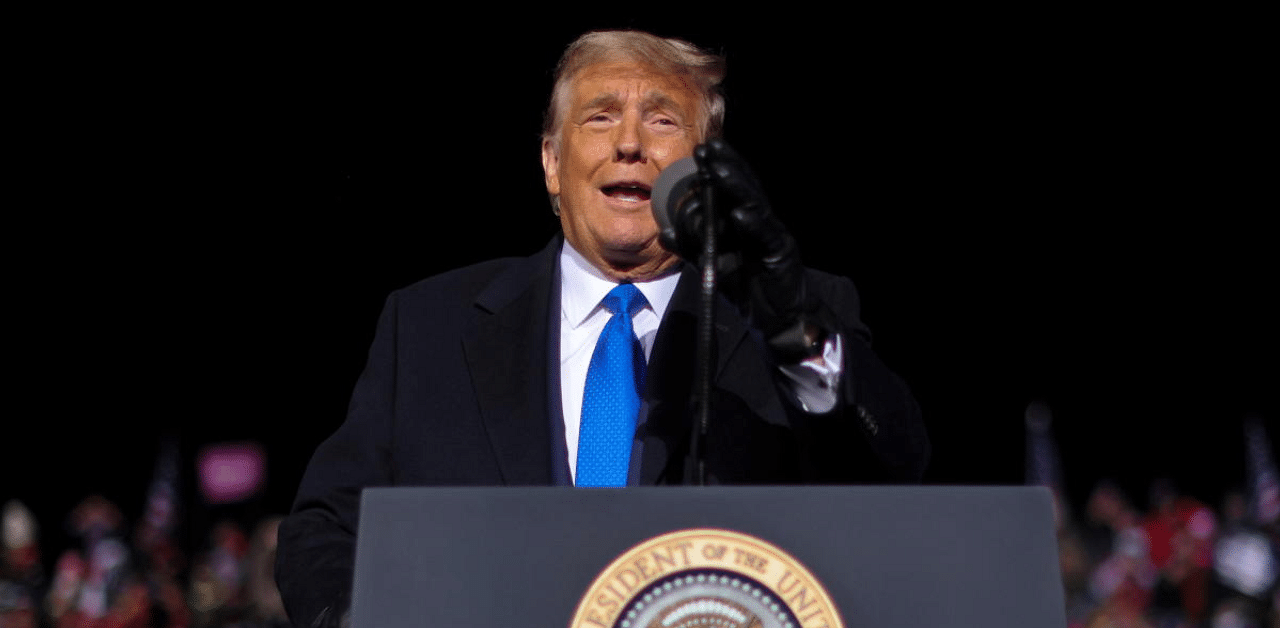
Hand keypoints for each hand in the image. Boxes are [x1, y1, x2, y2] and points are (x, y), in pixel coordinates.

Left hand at [663, 138, 830, 360]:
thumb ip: (692, 248)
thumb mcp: (714, 266)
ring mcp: (773, 238)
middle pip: (744, 190)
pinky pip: (765, 238)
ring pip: (755, 206)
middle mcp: (761, 225)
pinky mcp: (781, 257)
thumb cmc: (750, 289)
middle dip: (726, 167)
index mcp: (747, 223)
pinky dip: (753, 226)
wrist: (779, 321)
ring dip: (735, 187)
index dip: (720, 168)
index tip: (701, 150)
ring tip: (717, 171)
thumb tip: (664, 233)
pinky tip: (739, 214)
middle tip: (708, 147)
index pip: (733, 190)